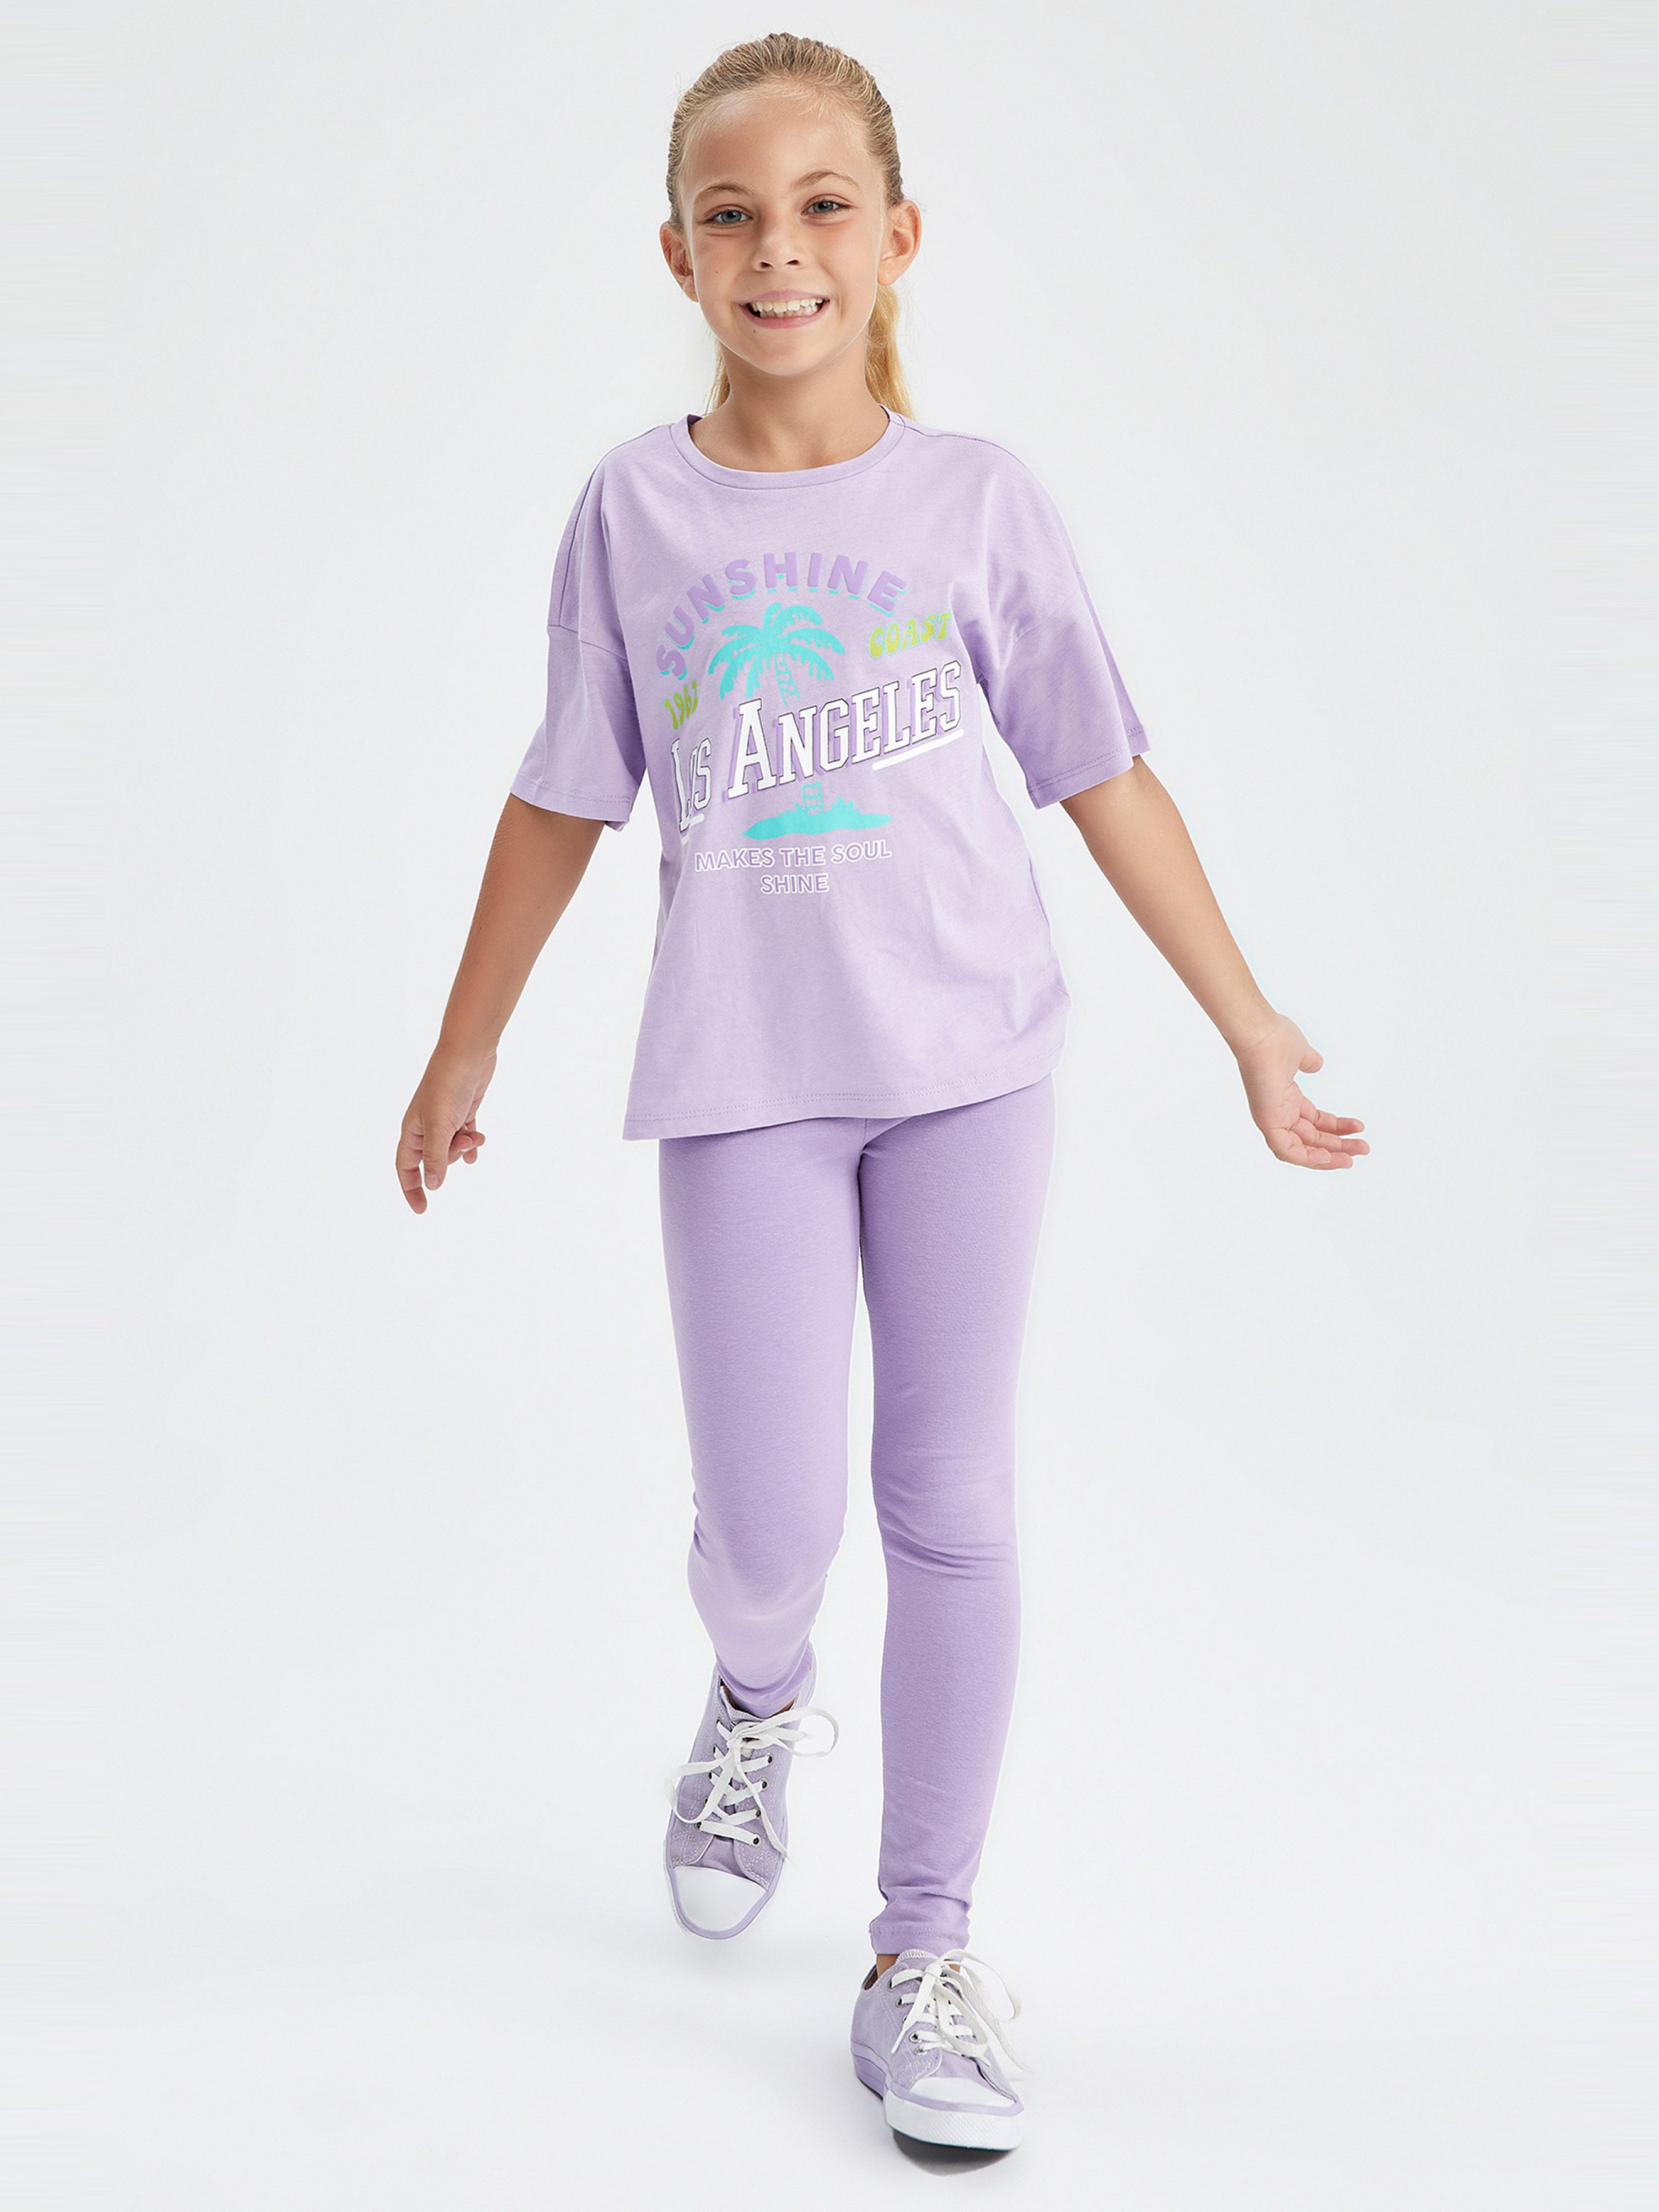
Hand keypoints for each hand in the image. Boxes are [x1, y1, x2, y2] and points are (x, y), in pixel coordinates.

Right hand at [396, 1047, 494, 1212]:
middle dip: (449, 1158)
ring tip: (476, 1136)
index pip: (405, 1167)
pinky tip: (477, 1146)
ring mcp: (444, 1118)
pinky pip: (464, 1136)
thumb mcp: (440, 1126)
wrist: (468, 1053)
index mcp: (412, 1129)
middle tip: (463, 1141)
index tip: (422, 1209)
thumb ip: (435, 1157)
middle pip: (433, 1159)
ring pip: (451, 1148)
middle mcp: (425, 1125)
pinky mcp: (462, 1110)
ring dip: (464, 1148)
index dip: (411, 1188)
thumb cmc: (447, 1086)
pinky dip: (471, 1143)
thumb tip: (432, 1185)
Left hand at [1232, 1012, 1367, 1169]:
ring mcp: (1272, 1118)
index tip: (1359, 1127)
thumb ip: (1309, 1061)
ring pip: (1301, 1150)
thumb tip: (1317, 1064)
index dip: (1337, 1128)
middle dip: (1339, 1146)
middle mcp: (1279, 1112)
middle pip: (1312, 1139)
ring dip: (1327, 1157)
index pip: (1315, 1122)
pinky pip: (1286, 1150)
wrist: (1262, 1033)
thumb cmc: (1276, 1039)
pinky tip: (1327, 1157)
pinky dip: (1306, 1157)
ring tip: (1352, 1158)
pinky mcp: (1267, 1122)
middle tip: (1364, 1148)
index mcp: (1287, 1099)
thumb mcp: (1301, 1053)